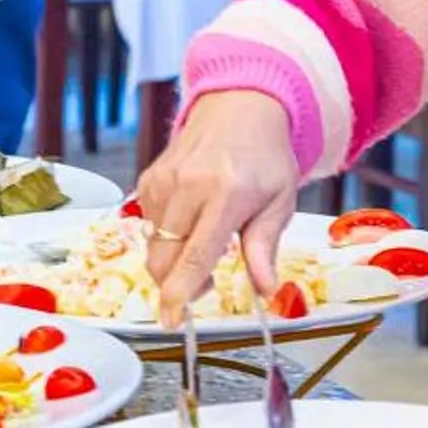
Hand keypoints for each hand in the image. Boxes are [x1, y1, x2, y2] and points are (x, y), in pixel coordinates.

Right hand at [136, 91, 300, 322]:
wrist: (239, 109)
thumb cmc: (264, 157)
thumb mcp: (280, 201)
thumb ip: (265, 246)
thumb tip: (265, 289)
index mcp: (227, 193)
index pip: (196, 254)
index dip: (180, 293)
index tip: (172, 319)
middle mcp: (189, 186)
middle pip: (164, 257)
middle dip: (176, 285)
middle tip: (205, 286)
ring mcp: (164, 180)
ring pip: (153, 246)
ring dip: (173, 262)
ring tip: (203, 247)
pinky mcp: (149, 179)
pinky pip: (148, 226)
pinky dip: (166, 237)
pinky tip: (190, 222)